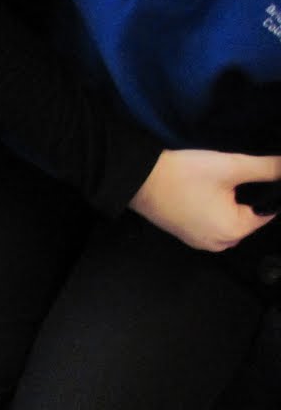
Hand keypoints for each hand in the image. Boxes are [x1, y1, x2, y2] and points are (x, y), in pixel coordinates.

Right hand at [129, 150, 280, 251]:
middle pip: (251, 219)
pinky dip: (219, 211)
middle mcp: (219, 243)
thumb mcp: (232, 166)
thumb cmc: (182, 176)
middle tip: (235, 179)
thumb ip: (269, 168)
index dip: (269, 192)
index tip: (254, 179)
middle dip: (251, 199)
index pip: (269, 212)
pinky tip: (210, 194)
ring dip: (234, 205)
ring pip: (234, 222)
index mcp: (232, 230)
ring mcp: (202, 242)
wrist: (141, 180)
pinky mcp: (191, 236)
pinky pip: (216, 225)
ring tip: (222, 185)